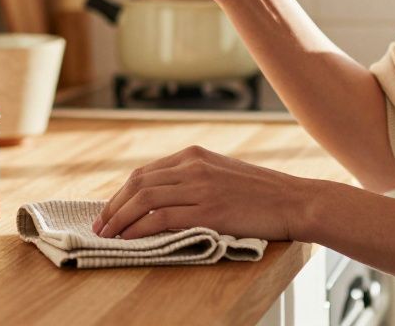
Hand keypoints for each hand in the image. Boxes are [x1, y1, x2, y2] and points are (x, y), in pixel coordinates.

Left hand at [90, 145, 313, 240]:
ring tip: (108, 236)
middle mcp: (193, 166)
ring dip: (120, 219)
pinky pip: (161, 217)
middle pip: (138, 184)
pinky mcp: (208, 210)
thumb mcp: (222, 174)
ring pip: (144, 199)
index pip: (145, 173)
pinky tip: (130, 239)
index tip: (109, 211)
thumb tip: (162, 199)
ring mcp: (200, 187)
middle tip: (100, 226)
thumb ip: (193, 180)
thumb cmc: (262, 194)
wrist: (294, 201)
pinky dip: (139, 229)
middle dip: (113, 207)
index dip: (122, 194)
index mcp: (194, 155)